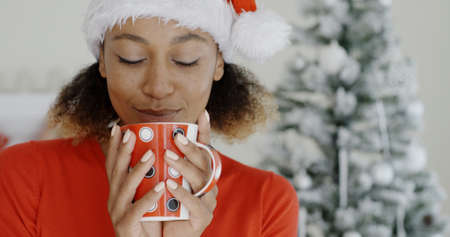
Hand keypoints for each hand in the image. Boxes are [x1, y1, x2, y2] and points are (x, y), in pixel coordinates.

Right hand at [106, 125, 162, 236]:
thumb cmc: (148, 222)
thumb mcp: (144, 196)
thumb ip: (146, 179)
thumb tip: (156, 154)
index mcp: (118, 191)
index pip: (113, 165)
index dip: (113, 146)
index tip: (118, 127)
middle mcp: (114, 199)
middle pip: (117, 172)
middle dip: (123, 151)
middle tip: (131, 133)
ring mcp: (118, 213)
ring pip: (126, 188)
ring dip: (138, 170)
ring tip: (150, 154)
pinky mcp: (126, 226)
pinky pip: (137, 210)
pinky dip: (148, 198)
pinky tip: (161, 187)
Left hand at [162, 110, 218, 236]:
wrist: (164, 236)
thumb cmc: (162, 206)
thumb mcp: (160, 180)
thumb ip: (158, 162)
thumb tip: (139, 136)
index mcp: (200, 172)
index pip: (204, 148)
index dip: (204, 132)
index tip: (201, 113)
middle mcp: (208, 183)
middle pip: (205, 161)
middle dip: (191, 147)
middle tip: (176, 136)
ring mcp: (208, 200)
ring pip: (200, 179)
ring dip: (183, 166)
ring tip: (167, 156)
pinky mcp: (203, 217)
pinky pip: (195, 204)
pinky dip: (182, 193)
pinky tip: (169, 184)